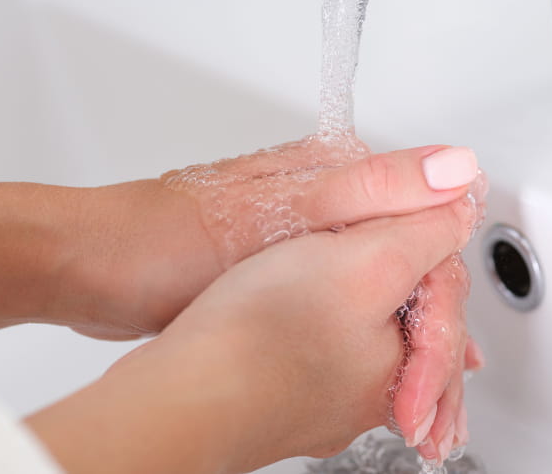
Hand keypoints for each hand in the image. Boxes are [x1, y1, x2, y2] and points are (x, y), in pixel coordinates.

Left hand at [27, 186, 484, 473]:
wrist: (94, 269)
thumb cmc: (170, 236)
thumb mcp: (285, 211)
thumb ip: (376, 189)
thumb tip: (457, 165)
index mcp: (339, 171)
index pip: (428, 221)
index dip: (444, 288)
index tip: (448, 347)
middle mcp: (328, 198)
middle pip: (410, 253)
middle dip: (432, 320)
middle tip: (439, 382)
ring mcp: (303, 235)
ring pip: (379, 280)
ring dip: (403, 331)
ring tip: (420, 385)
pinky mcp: (279, 270)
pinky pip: (343, 301)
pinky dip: (363, 335)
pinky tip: (371, 366)